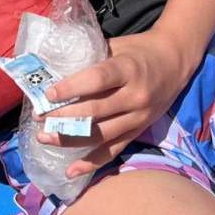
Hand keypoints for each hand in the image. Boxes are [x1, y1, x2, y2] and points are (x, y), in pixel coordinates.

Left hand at [38, 29, 196, 177]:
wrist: (175, 61)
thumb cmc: (140, 49)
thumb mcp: (118, 45)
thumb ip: (91, 56)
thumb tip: (55, 64)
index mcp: (128, 69)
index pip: (97, 80)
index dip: (71, 88)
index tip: (48, 94)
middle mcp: (135, 96)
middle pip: (95, 111)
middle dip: (63, 116)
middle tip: (39, 118)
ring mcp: (138, 117)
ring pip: (101, 134)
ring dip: (70, 139)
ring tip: (45, 138)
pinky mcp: (139, 131)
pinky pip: (113, 149)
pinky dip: (92, 162)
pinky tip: (71, 170)